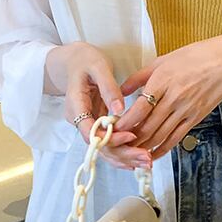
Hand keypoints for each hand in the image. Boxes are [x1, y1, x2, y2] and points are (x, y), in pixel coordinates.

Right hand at [44, 42, 152, 169]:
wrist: (73, 61)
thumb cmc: (85, 61)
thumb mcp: (98, 67)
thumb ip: (108, 87)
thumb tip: (119, 109)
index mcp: (76, 106)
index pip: (89, 131)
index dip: (109, 138)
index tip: (131, 135)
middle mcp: (79, 120)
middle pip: (99, 146)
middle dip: (123, 154)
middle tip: (146, 157)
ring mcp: (88, 124)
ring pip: (104, 148)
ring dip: (125, 157)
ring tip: (147, 160)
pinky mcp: (97, 125)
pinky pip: (109, 142)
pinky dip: (123, 150)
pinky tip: (138, 157)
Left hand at [113, 34, 221, 159]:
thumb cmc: (196, 56)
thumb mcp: (163, 60)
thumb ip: (140, 77)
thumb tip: (121, 90)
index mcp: (163, 80)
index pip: (140, 108)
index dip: (125, 122)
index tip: (113, 128)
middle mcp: (174, 98)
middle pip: (148, 126)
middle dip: (130, 138)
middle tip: (117, 144)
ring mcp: (185, 110)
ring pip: (160, 135)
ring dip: (143, 146)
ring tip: (130, 152)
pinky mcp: (195, 118)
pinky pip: (176, 138)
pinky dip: (162, 149)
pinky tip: (152, 154)